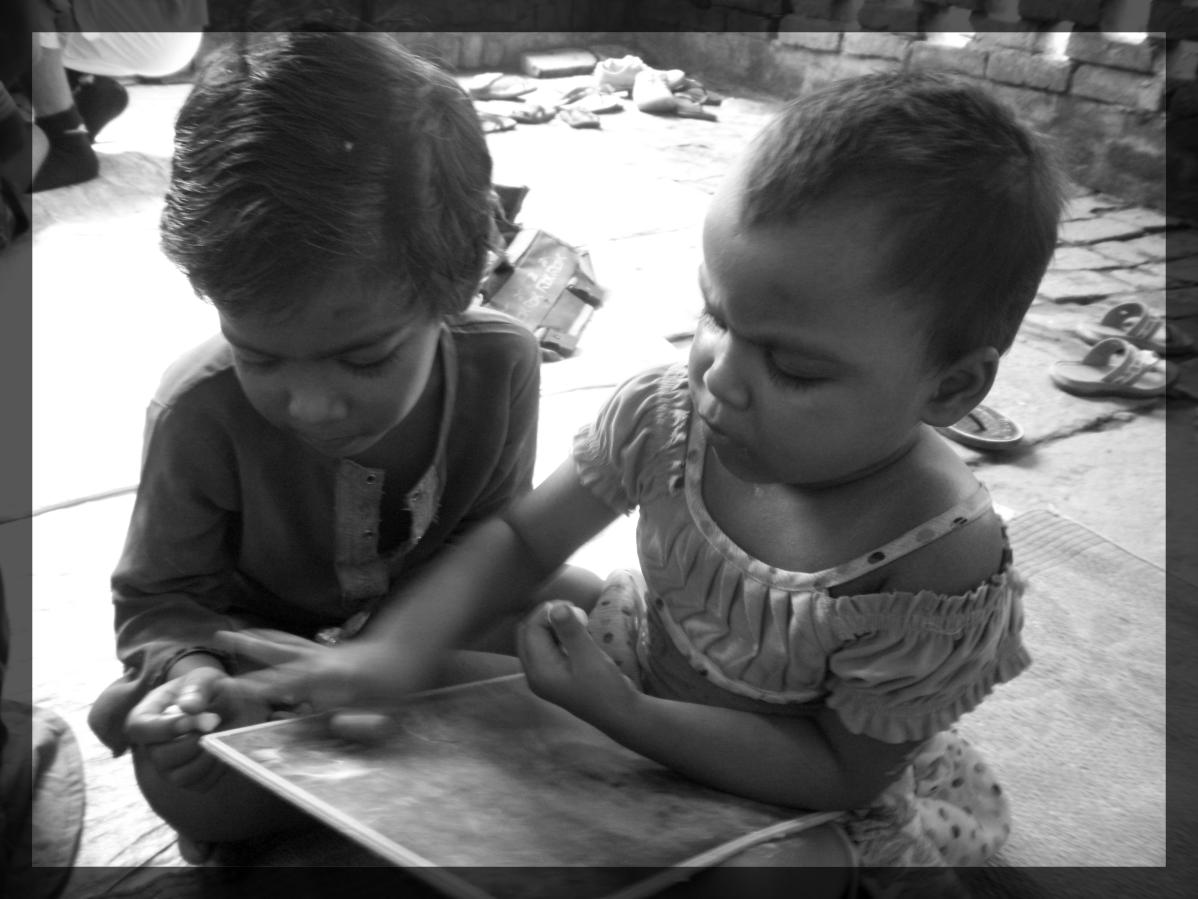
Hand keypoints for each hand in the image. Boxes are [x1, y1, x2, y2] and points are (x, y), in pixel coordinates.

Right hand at [125, 666, 269, 790]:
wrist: (229, 705)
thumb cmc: (209, 689)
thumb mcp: (205, 678)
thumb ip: (196, 689)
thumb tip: (189, 707)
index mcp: (145, 717)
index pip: (140, 729)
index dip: (166, 728)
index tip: (194, 718)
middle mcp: (151, 746)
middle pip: (161, 757)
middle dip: (193, 741)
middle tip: (215, 720)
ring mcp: (167, 767)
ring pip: (180, 776)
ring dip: (207, 754)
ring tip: (219, 732)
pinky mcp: (188, 779)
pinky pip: (200, 783)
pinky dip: (217, 766)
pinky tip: (223, 746)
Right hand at [216, 629, 433, 741]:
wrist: (414, 652)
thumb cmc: (400, 686)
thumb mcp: (387, 712)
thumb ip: (360, 723)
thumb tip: (332, 725)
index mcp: (331, 677)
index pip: (288, 682)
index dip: (260, 687)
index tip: (231, 687)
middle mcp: (323, 661)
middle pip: (280, 652)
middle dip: (249, 647)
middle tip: (220, 637)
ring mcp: (325, 655)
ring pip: (286, 644)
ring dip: (259, 639)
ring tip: (232, 633)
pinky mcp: (329, 655)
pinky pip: (296, 646)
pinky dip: (278, 642)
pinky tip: (269, 642)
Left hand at [517, 601, 636, 728]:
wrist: (620, 714)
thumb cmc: (605, 688)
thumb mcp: (589, 657)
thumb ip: (571, 632)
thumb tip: (556, 607)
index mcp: (538, 671)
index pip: (531, 630)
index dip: (547, 612)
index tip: (572, 605)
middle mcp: (535, 674)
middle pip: (528, 634)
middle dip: (546, 617)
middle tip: (573, 612)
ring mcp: (544, 676)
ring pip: (537, 640)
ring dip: (552, 626)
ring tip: (577, 622)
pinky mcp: (555, 675)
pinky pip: (547, 648)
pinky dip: (557, 636)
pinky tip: (576, 634)